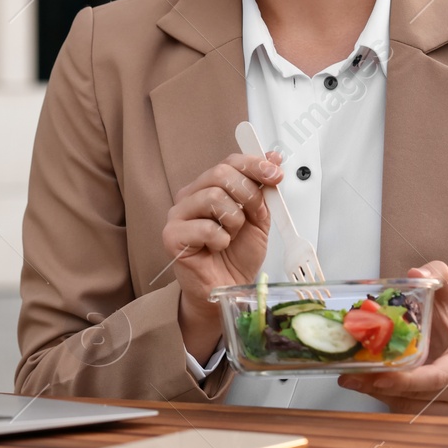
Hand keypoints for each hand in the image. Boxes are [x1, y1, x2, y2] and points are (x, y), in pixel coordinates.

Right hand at [162, 150, 281, 360]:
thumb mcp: (259, 219)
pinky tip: (218, 248)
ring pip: (214, 197)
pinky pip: (205, 228)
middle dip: (248, 194)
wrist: (228, 288)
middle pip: (220, 173)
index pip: (230, 161)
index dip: (255, 165)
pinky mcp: (172, 236)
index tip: (275, 176)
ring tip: (231, 235)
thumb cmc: (238, 256)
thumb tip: (273, 158)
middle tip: (253, 215)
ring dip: (234, 220)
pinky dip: (221, 240)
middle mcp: (191, 196)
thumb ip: (263, 191)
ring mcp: (178, 214)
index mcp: (210, 187)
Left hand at [338, 261, 447, 416]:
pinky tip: (368, 387)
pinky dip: (385, 402)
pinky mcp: (440, 420)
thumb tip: (416, 271)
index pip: (438, 378)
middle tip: (351, 375)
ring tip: (354, 379)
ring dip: (378, 395)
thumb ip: (438, 276)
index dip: (408, 380)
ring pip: (408, 408)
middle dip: (381, 387)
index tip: (380, 377)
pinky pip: (407, 415)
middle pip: (417, 396)